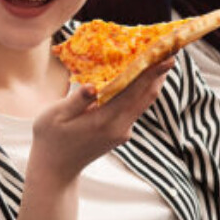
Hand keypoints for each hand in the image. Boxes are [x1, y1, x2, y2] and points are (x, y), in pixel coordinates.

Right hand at [28, 58, 174, 186]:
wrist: (56, 170)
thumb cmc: (50, 139)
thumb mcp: (54, 116)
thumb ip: (76, 101)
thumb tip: (93, 86)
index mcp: (105, 120)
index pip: (133, 92)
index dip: (151, 72)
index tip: (166, 56)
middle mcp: (120, 126)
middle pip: (146, 96)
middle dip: (158, 73)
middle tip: (170, 49)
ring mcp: (122, 131)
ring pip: (143, 102)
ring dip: (151, 81)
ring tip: (158, 58)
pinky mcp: (120, 132)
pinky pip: (134, 107)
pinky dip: (139, 90)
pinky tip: (137, 77)